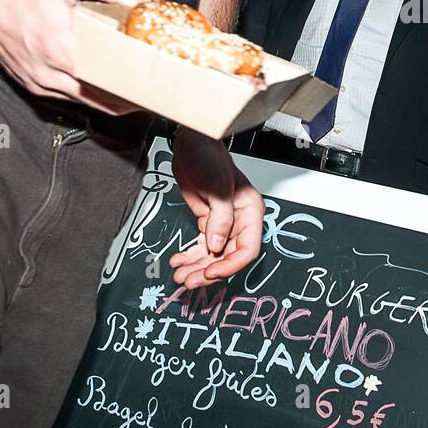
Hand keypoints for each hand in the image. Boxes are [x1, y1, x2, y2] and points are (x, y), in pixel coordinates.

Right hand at [0, 0, 157, 113]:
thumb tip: (151, 1)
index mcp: (61, 49)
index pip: (112, 80)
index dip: (140, 84)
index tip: (161, 82)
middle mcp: (48, 74)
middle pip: (102, 100)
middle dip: (131, 97)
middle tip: (157, 89)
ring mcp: (37, 82)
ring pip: (85, 102)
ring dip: (111, 99)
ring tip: (139, 90)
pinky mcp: (30, 83)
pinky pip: (67, 96)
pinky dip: (89, 94)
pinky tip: (107, 85)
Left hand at [168, 127, 262, 287]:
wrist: (191, 146)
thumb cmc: (208, 158)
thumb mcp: (217, 187)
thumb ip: (219, 218)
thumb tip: (215, 246)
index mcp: (250, 211)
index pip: (247, 249)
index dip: (229, 265)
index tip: (210, 272)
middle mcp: (239, 220)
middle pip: (228, 257)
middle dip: (208, 272)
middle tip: (189, 281)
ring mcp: (223, 223)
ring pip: (213, 255)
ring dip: (196, 268)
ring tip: (179, 276)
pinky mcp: (208, 222)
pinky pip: (202, 247)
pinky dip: (190, 257)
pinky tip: (178, 261)